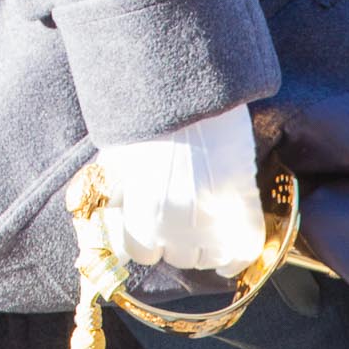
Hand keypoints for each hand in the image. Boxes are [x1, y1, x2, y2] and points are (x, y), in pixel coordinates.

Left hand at [93, 105, 265, 274]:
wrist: (184, 90)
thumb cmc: (144, 123)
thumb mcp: (115, 162)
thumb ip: (111, 198)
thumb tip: (104, 226)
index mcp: (140, 215)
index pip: (139, 253)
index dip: (144, 238)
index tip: (148, 224)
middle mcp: (175, 225)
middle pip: (175, 256)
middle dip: (173, 240)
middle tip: (177, 213)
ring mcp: (213, 217)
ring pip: (208, 257)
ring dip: (204, 245)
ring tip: (202, 221)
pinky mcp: (243, 203)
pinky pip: (243, 249)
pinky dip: (237, 256)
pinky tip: (230, 254)